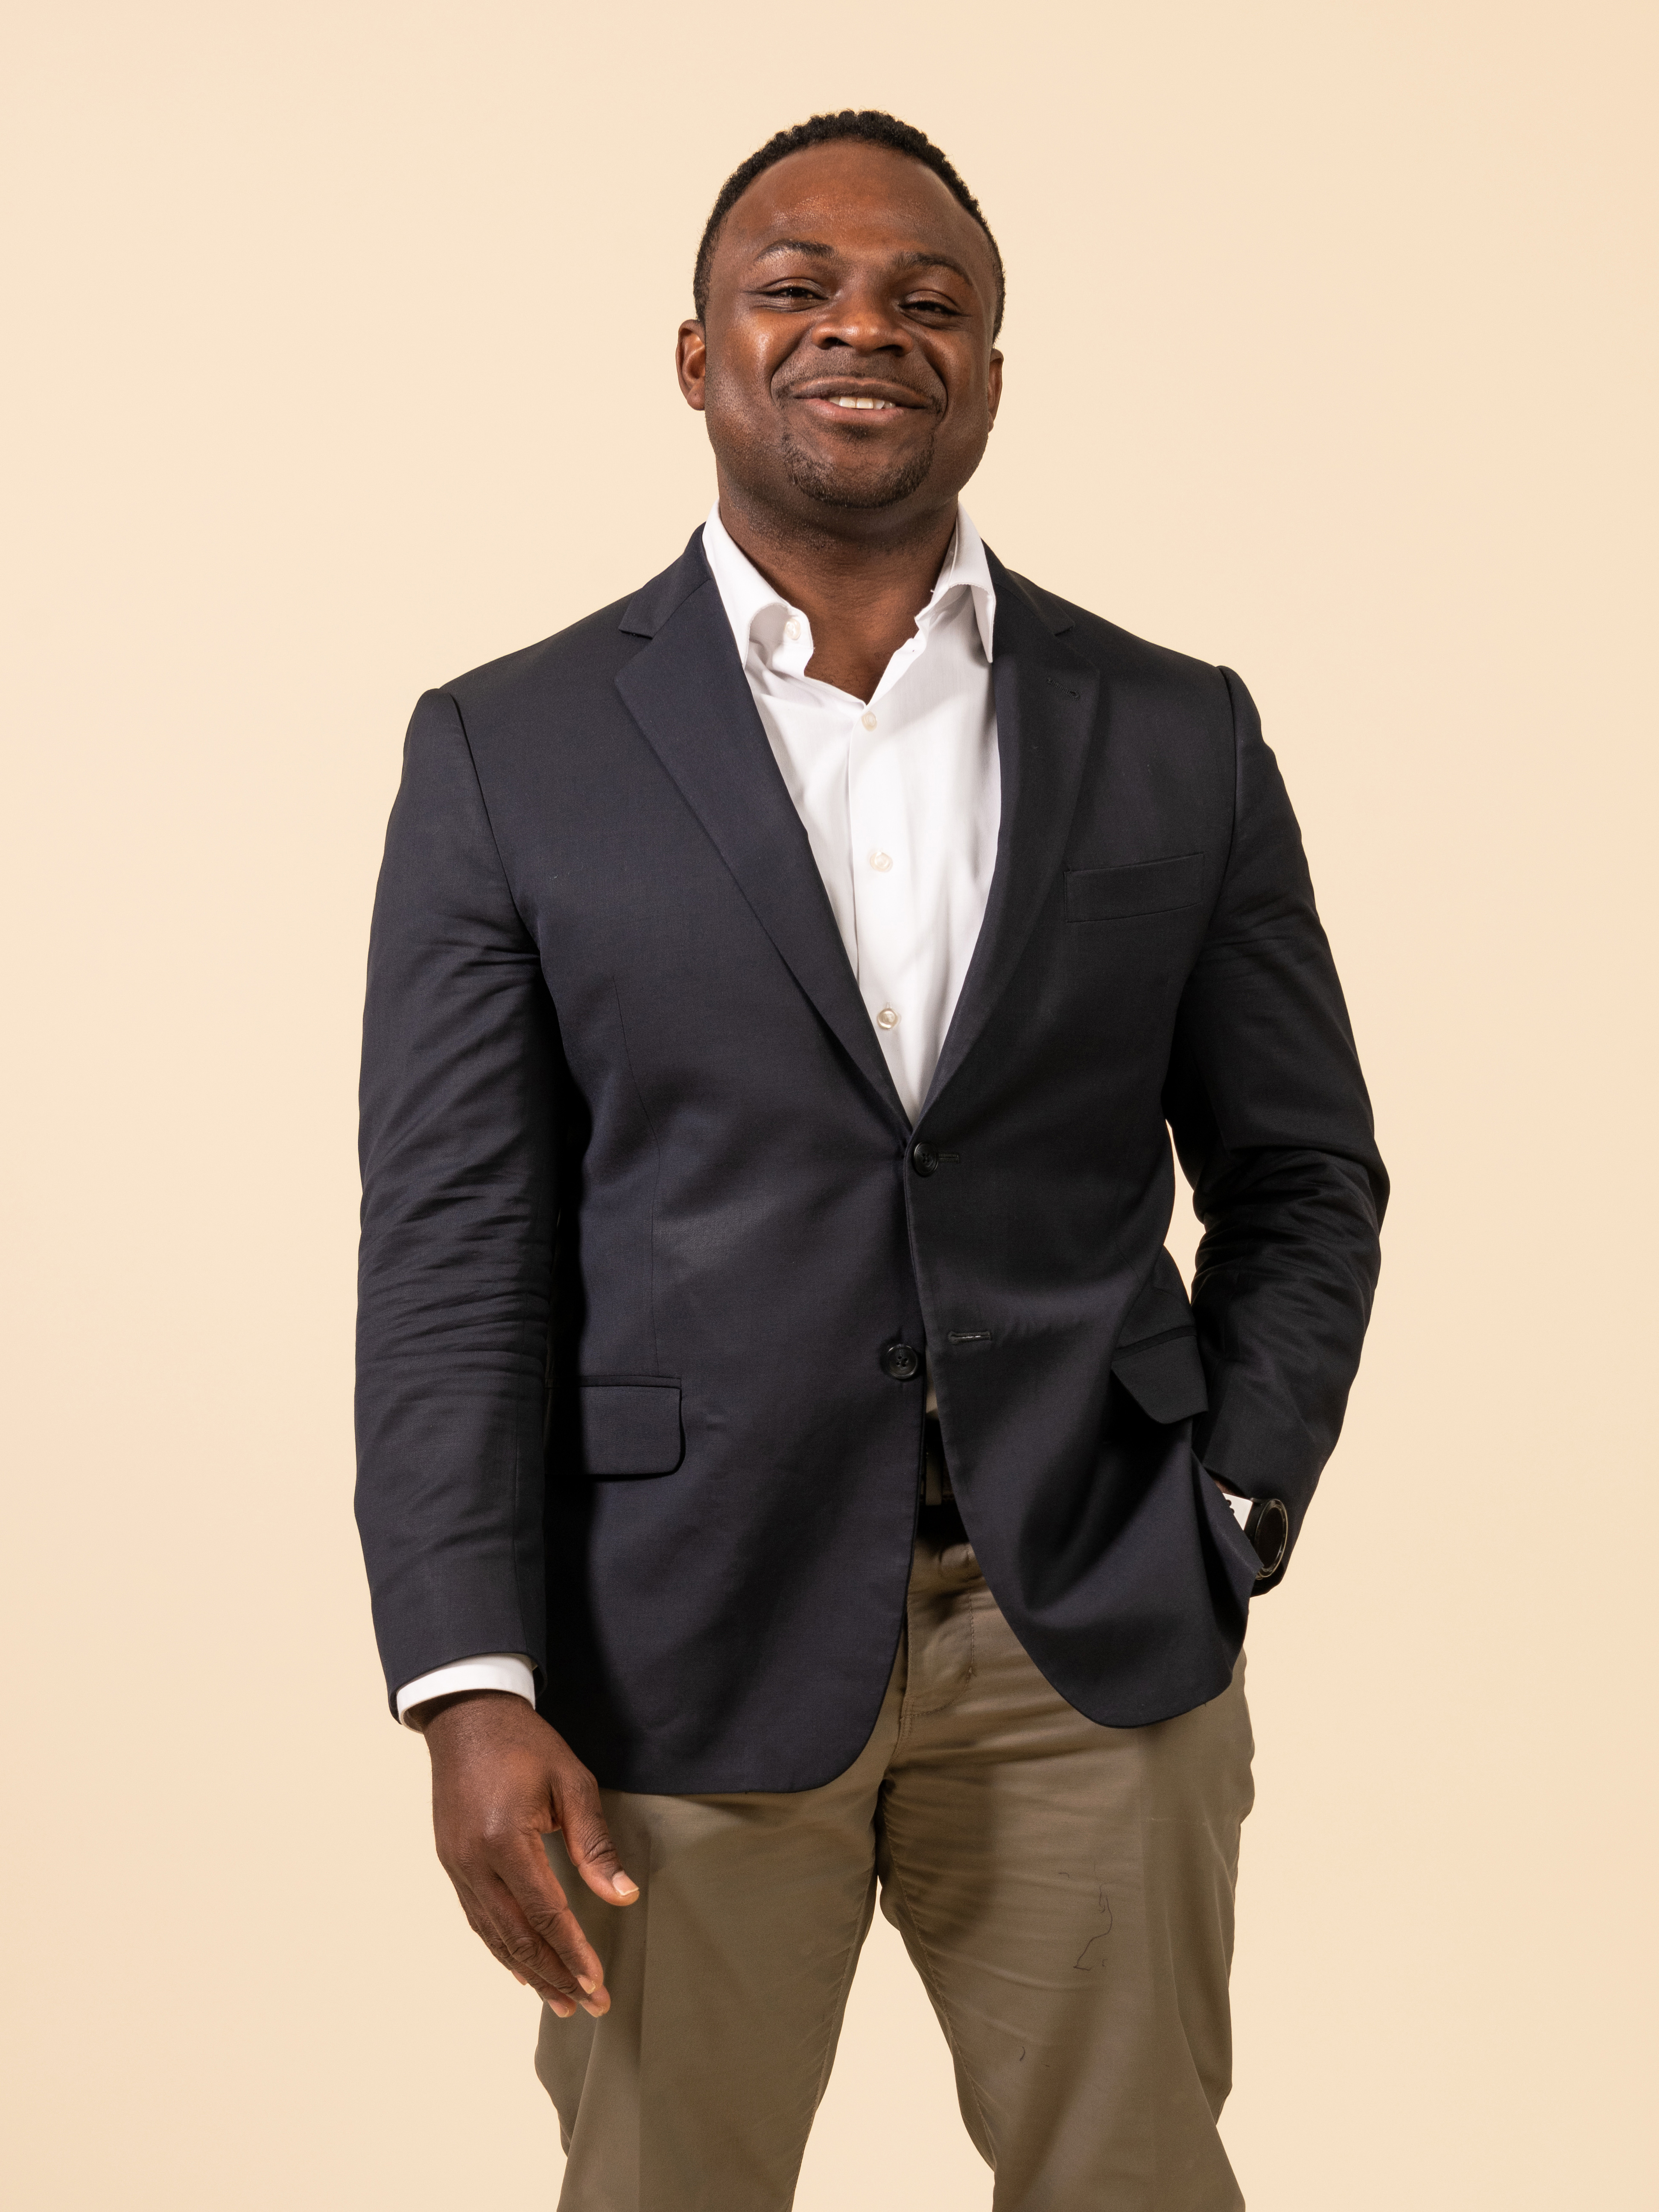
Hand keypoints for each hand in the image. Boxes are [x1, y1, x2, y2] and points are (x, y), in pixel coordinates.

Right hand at [415, 1689, 638, 2018]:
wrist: (467, 1715)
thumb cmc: (525, 1743)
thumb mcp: (571, 1781)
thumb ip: (595, 1842)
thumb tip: (623, 1895)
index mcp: (506, 1840)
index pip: (546, 1914)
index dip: (573, 1953)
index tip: (597, 1985)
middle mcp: (475, 1861)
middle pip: (517, 1936)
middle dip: (554, 1976)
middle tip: (587, 2006)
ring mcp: (457, 1864)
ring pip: (494, 1934)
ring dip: (528, 1970)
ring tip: (559, 2000)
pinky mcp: (451, 1861)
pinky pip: (478, 1917)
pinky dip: (500, 1947)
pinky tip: (520, 1967)